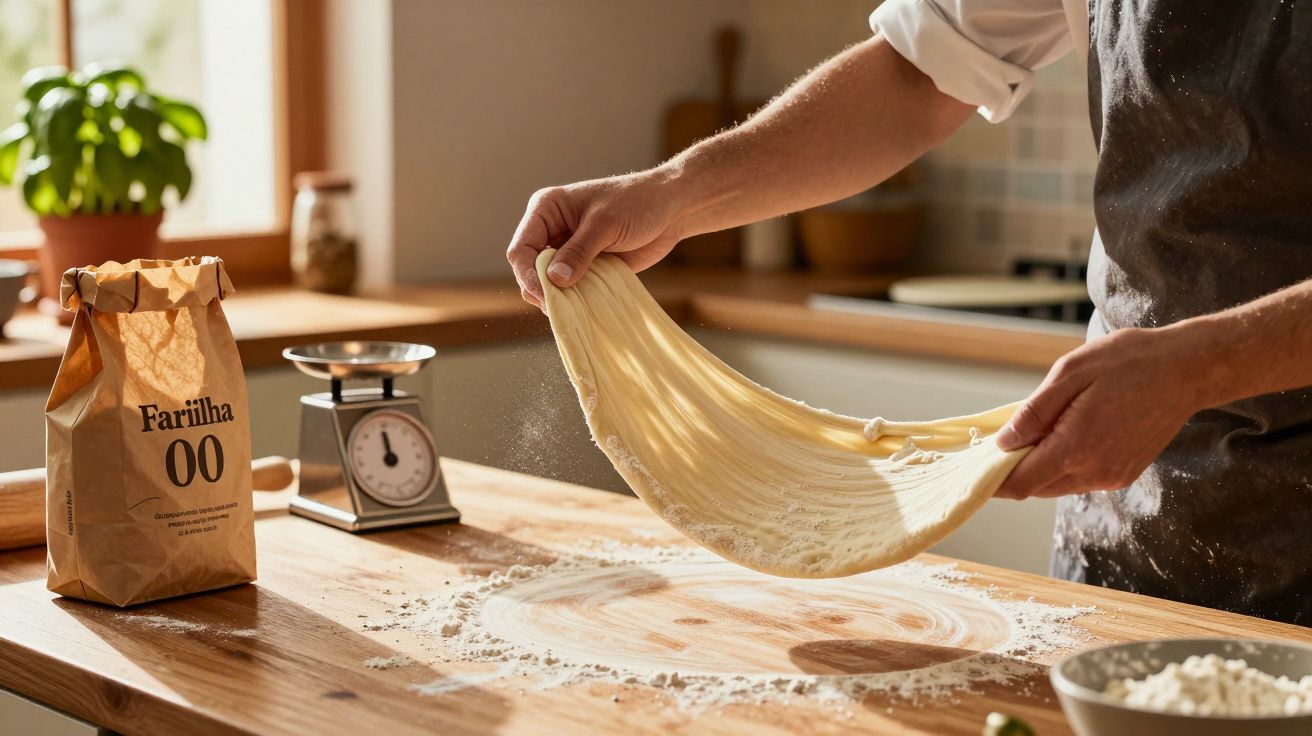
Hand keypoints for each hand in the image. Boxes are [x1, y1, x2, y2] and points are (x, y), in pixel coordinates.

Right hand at [506, 170, 685, 308]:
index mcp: (546, 210)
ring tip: (572, 310)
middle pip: (530, 270)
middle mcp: (551, 231)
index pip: (522, 248)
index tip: (545, 295)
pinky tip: (582, 310)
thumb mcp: (605, 224)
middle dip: (541, 290)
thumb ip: (579, 252)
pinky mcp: (585, 267)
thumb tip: (555, 280)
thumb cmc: (637, 204)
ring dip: (558, 299)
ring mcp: (567, 251)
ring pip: (548, 283)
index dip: (528, 274)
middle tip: (558, 309)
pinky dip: (573, 302)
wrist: (670, 209)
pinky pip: (570, 289)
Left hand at [993, 327, 1202, 499]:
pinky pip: (1080, 477)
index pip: (1021, 483)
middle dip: (1015, 468)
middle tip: (1002, 440)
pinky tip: (1067, 431)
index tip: (975, 466)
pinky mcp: (1124, 474)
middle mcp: (1096, 472)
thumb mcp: (1069, 374)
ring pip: (1058, 484)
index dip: (994, 479)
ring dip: (1040, 465)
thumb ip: (1034, 413)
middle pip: (1036, 486)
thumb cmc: (1128, 362)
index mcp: (1077, 448)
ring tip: (1038, 428)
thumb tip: (1003, 443)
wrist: (1187, 369)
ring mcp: (1113, 476)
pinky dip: (1064, 462)